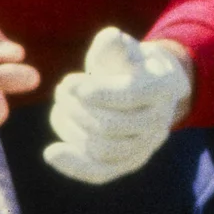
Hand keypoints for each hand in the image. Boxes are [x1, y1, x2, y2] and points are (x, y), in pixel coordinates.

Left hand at [44, 27, 193, 184]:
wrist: (144, 89)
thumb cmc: (126, 63)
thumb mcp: (122, 47)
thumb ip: (113, 44)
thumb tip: (110, 40)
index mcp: (163, 88)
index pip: (130, 96)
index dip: (97, 92)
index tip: (69, 82)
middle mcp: (159, 123)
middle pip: (111, 126)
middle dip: (76, 107)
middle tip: (60, 89)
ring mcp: (145, 147)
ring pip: (101, 149)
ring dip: (70, 128)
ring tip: (59, 106)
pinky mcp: (127, 164)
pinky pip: (100, 173)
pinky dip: (73, 165)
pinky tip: (50, 153)